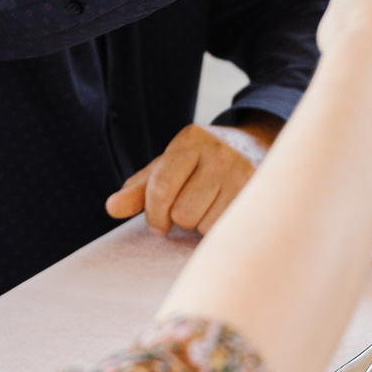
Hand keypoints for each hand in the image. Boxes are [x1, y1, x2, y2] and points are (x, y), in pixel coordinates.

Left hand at [105, 121, 272, 235]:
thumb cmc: (203, 163)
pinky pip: (226, 230)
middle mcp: (219, 153)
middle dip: (181, 218)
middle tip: (193, 207)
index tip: (159, 224)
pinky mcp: (261, 195)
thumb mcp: (170, 166)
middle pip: (181, 213)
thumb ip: (140, 188)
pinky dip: (221, 228)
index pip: (160, 188)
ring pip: (204, 225)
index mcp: (191, 140)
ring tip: (212, 206)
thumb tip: (111, 208)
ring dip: (202, 224)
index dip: (154, 214)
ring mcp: (244, 173)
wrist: (258, 147)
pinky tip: (227, 211)